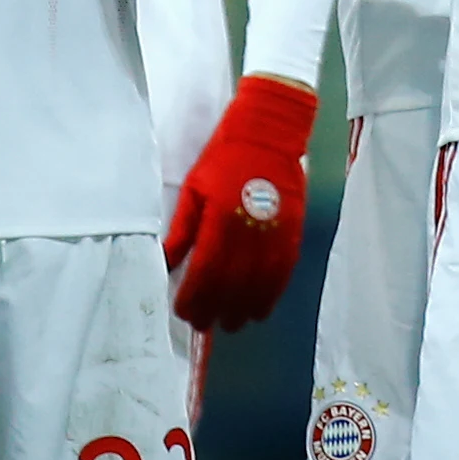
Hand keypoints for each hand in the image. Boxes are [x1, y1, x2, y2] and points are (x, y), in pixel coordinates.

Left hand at [165, 75, 319, 331]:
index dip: (193, 298)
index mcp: (220, 221)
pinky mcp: (292, 236)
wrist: (269, 135)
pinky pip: (281, 276)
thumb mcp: (194, 189)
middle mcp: (248, 234)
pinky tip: (258, 310)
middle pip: (230, 286)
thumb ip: (183, 230)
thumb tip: (166, 262)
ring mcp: (274, 237)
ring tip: (229, 323)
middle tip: (202, 324)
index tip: (182, 311)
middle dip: (214, 310)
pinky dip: (270, 297)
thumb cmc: (224, 159)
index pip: (204, 272)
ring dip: (242, 310)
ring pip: (258, 287)